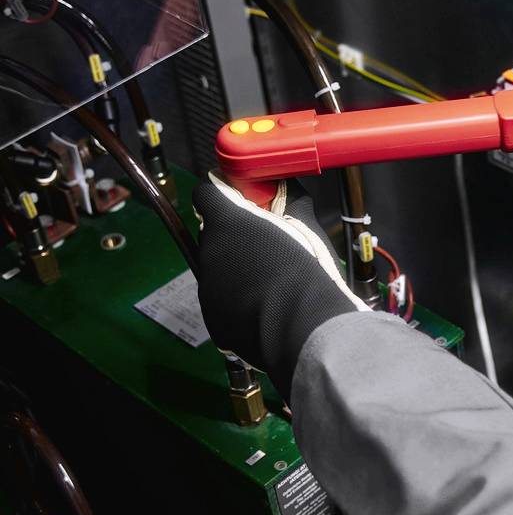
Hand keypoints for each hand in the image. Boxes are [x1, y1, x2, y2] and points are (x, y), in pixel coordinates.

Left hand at [193, 175, 367, 396]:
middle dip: (232, 238)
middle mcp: (207, 254)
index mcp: (226, 224)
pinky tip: (264, 310)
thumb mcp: (306, 224)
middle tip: (264, 248)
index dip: (221, 197)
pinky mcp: (213, 321)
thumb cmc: (306, 271)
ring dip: (235, 272)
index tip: (239, 203)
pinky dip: (238, 304)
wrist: (303, 329)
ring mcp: (207, 290)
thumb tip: (284, 185)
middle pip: (211, 236)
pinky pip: (222, 304)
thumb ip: (290, 199)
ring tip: (269, 285)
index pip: (205, 195)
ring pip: (216, 272)